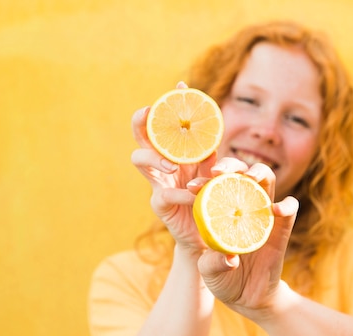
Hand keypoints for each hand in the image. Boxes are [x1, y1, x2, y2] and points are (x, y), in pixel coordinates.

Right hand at [130, 82, 215, 253]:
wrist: (206, 232)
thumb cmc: (209, 197)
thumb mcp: (213, 173)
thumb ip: (210, 157)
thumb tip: (213, 138)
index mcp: (174, 150)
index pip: (167, 121)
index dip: (170, 102)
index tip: (181, 85)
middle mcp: (160, 162)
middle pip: (141, 134)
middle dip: (141, 120)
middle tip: (149, 112)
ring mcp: (156, 181)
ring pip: (139, 159)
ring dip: (154, 157)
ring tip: (172, 165)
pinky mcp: (159, 204)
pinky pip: (165, 194)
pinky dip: (180, 194)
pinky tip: (192, 195)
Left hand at [195, 159, 298, 317]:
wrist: (248, 298)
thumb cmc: (223, 280)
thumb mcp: (209, 274)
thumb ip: (212, 264)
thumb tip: (228, 258)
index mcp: (219, 211)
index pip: (212, 186)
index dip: (202, 181)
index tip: (191, 187)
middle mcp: (241, 206)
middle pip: (240, 173)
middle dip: (230, 165)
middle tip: (218, 173)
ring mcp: (263, 214)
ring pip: (265, 180)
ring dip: (259, 172)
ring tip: (250, 177)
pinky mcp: (282, 227)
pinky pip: (290, 208)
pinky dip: (287, 204)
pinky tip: (276, 210)